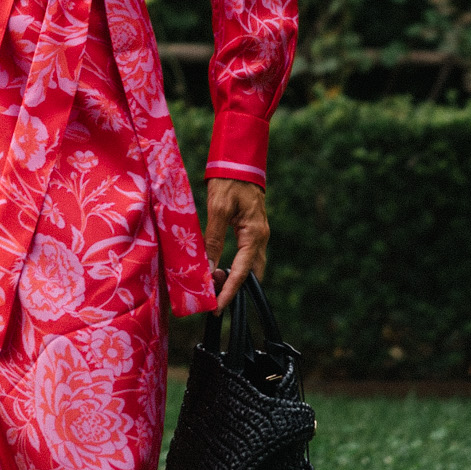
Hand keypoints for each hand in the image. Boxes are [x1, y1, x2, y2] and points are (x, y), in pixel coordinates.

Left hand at [204, 177, 268, 312]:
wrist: (239, 161)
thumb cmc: (230, 182)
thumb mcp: (219, 209)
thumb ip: (214, 239)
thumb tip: (210, 267)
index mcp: (254, 235)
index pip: (242, 272)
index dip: (229, 292)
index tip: (217, 308)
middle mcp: (260, 238)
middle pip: (250, 274)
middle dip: (234, 289)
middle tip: (214, 300)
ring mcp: (258, 234)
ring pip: (249, 265)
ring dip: (234, 278)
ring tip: (213, 285)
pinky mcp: (251, 229)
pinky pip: (245, 255)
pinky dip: (234, 266)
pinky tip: (220, 268)